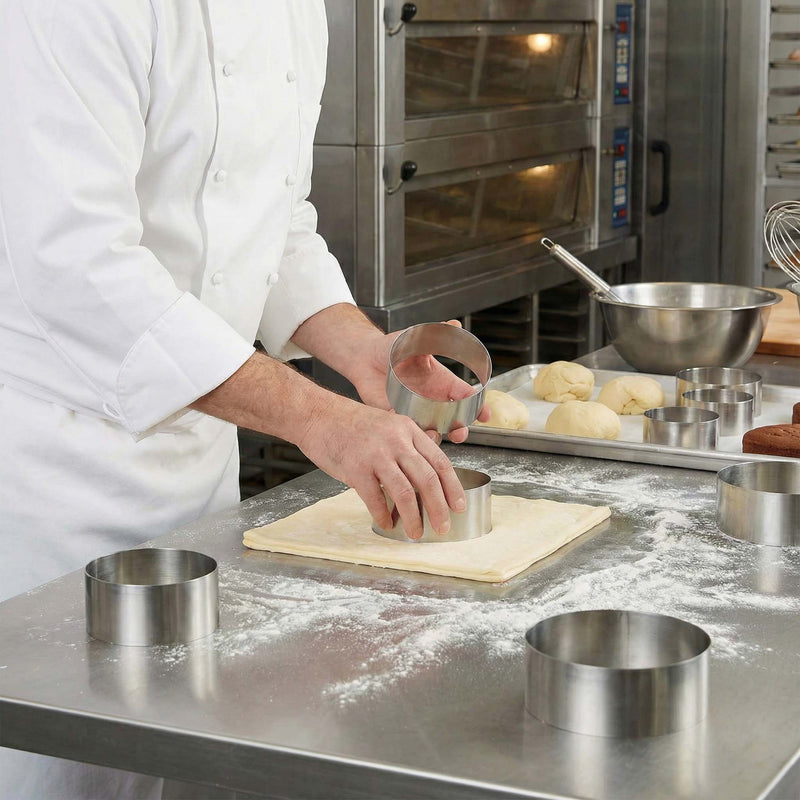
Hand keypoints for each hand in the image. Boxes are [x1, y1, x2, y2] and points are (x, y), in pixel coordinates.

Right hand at [296, 394, 465, 538]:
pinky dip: (383, 515)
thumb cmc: (351, 424)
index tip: (457, 506)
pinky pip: (375, 498)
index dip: (452, 487)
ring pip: (405, 492)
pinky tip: (386, 523)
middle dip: (439, 508)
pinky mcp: (355, 467)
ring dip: (413, 518)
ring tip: (415, 533)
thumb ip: (406, 447)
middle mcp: (396, 440)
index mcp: (408, 430)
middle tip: (443, 526)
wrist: (318, 414)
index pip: (440, 461)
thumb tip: (422, 481)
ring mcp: (376, 454)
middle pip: (427, 479)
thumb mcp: (387, 426)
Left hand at [354, 320, 489, 442]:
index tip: (485, 415)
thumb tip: (455, 324)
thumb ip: (436, 335)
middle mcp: (430, 399)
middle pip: (452, 421)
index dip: (478, 407)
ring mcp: (414, 409)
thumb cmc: (393, 346)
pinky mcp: (395, 415)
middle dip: (460, 430)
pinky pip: (405, 427)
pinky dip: (408, 429)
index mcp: (441, 381)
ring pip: (430, 430)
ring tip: (432, 433)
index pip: (465, 396)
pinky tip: (405, 423)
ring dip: (435, 436)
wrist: (365, 355)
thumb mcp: (417, 339)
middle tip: (460, 433)